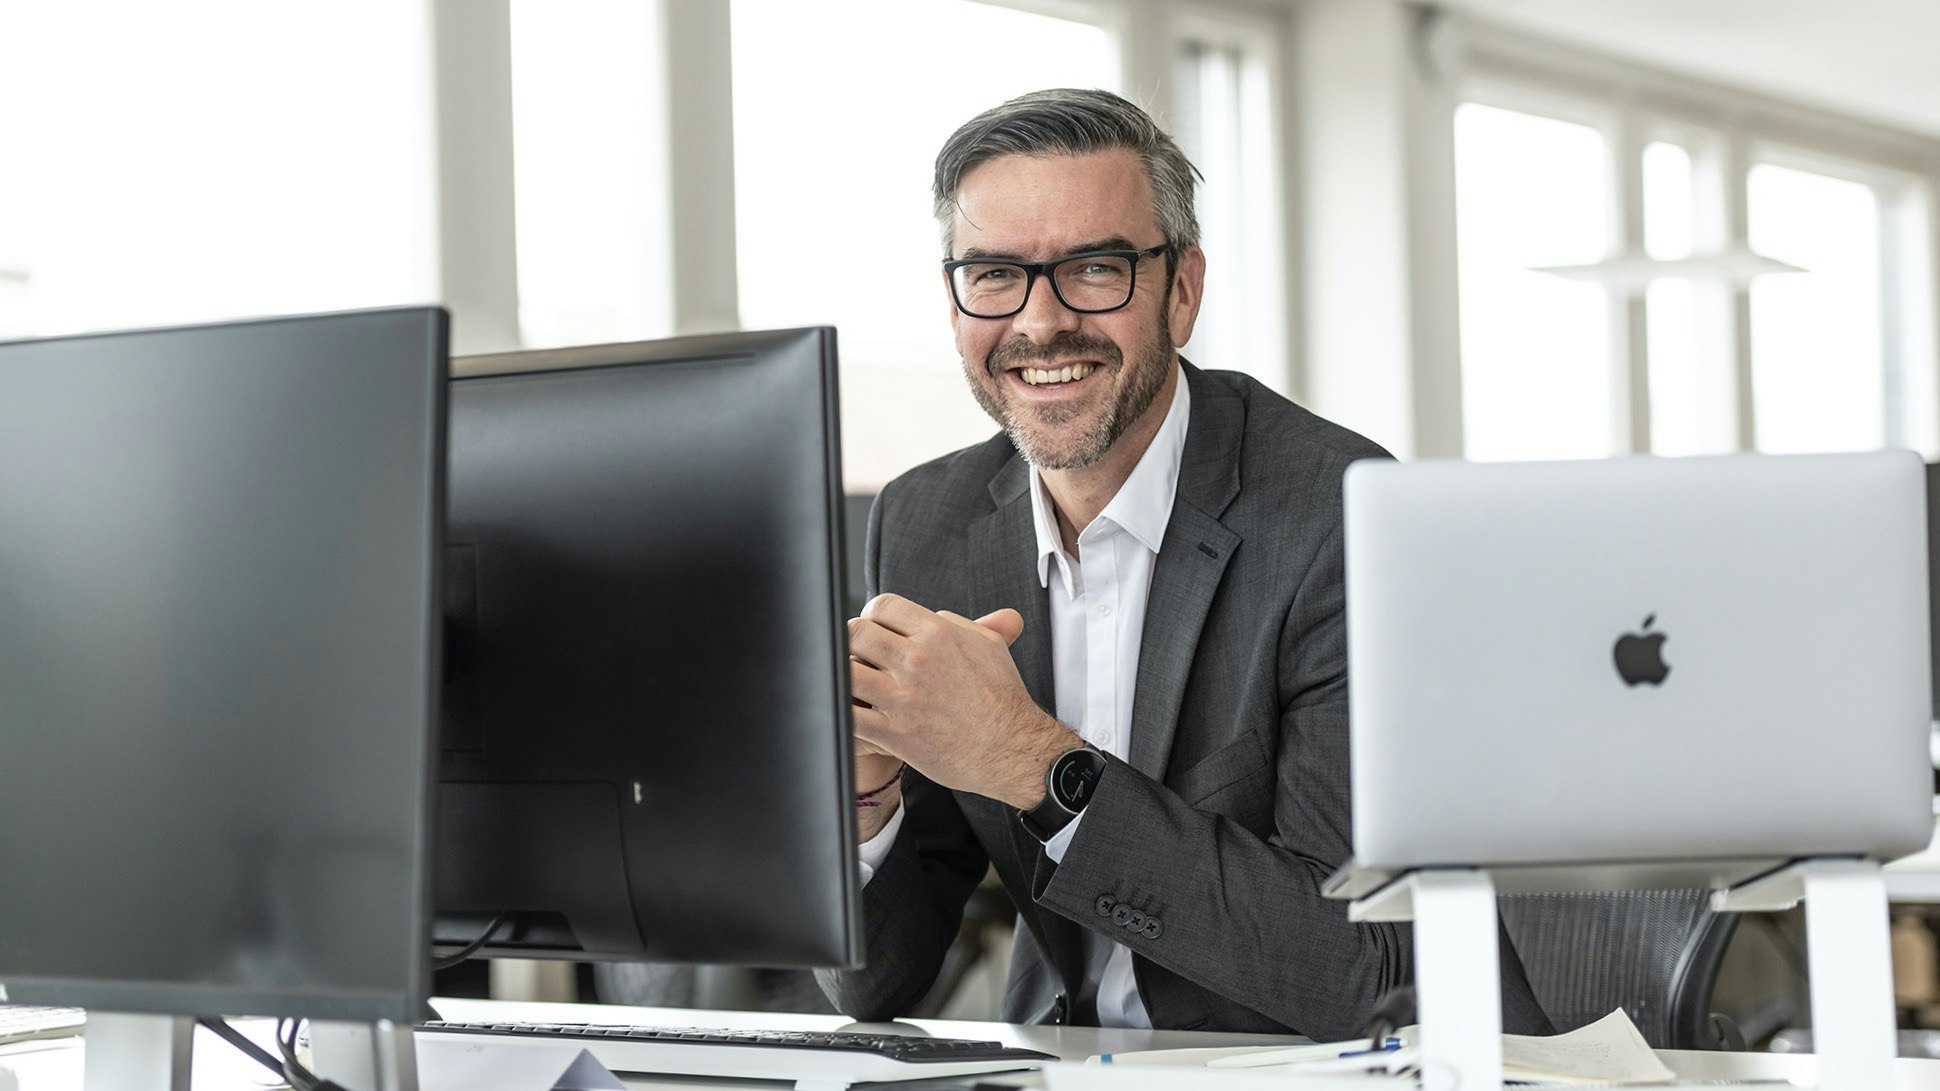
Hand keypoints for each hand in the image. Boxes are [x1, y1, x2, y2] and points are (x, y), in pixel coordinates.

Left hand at [849, 593, 1079, 809]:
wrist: (1012, 748)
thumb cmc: (1003, 699)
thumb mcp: (990, 646)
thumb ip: (961, 623)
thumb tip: (937, 614)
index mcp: (938, 633)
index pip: (883, 605)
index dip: (872, 614)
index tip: (874, 628)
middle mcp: (917, 661)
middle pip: (857, 633)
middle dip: (853, 641)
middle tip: (859, 655)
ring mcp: (903, 698)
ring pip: (846, 672)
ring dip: (846, 675)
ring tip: (855, 683)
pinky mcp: (895, 734)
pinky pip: (851, 717)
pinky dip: (845, 713)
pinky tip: (853, 713)